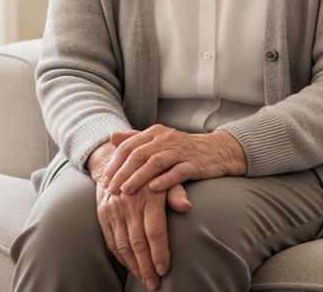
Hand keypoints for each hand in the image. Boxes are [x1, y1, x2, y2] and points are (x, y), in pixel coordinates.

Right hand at [90, 138, 190, 290]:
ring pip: (122, 244)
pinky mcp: (103, 213)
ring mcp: (113, 208)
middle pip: (138, 242)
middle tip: (155, 284)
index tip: (165, 269)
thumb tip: (186, 207)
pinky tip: (130, 266)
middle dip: (146, 266)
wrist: (120, 155)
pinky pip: (111, 239)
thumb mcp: (168, 175)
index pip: (154, 230)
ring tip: (145, 280)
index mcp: (147, 195)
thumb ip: (176, 192)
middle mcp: (128, 203)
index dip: (159, 252)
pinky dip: (120, 256)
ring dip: (133, 265)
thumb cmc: (152, 168)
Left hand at [102, 124, 246, 195]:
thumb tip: (112, 136)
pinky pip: (178, 171)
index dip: (115, 163)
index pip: (129, 146)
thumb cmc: (184, 150)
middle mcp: (167, 138)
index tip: (104, 180)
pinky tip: (153, 189)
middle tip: (110, 189)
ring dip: (138, 177)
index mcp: (155, 132)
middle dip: (122, 172)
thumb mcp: (159, 141)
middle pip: (139, 154)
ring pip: (155, 162)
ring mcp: (181, 151)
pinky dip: (165, 180)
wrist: (218, 151)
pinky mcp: (195, 163)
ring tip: (126, 191)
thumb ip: (136, 139)